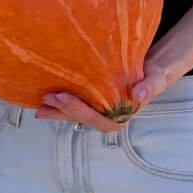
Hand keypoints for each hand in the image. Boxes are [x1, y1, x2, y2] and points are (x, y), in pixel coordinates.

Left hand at [36, 54, 177, 129]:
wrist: (149, 74)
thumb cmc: (151, 78)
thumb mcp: (153, 81)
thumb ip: (149, 87)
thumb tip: (138, 95)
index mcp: (120, 117)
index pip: (95, 118)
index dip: (77, 109)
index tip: (62, 97)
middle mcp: (107, 119)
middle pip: (81, 118)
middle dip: (62, 110)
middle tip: (46, 98)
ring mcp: (98, 113)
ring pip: (74, 116)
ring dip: (56, 112)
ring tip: (39, 108)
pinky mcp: (92, 106)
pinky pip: (73, 108)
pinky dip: (59, 107)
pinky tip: (44, 104)